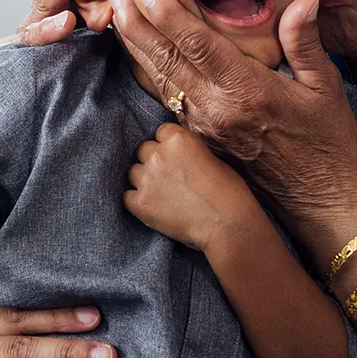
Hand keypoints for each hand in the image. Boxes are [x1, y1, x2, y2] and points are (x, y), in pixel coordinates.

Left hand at [107, 0, 356, 249]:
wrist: (319, 200)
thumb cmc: (328, 141)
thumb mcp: (325, 88)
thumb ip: (305, 42)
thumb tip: (303, 0)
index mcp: (247, 91)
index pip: (198, 45)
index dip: (169, 16)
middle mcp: (218, 110)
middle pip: (168, 62)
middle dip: (138, 28)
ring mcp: (206, 128)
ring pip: (163, 82)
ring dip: (139, 50)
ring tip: (120, 19)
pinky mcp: (203, 140)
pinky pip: (170, 101)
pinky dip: (153, 75)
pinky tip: (143, 57)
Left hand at [124, 124, 263, 251]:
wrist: (227, 225)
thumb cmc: (228, 191)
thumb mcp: (211, 157)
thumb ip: (187, 151)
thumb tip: (176, 154)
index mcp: (178, 139)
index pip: (160, 132)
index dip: (168, 146)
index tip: (177, 158)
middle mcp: (158, 154)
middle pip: (144, 150)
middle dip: (154, 161)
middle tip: (170, 177)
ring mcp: (146, 179)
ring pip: (133, 172)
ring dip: (144, 180)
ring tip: (164, 194)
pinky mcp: (140, 203)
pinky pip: (128, 196)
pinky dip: (138, 201)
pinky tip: (156, 208)